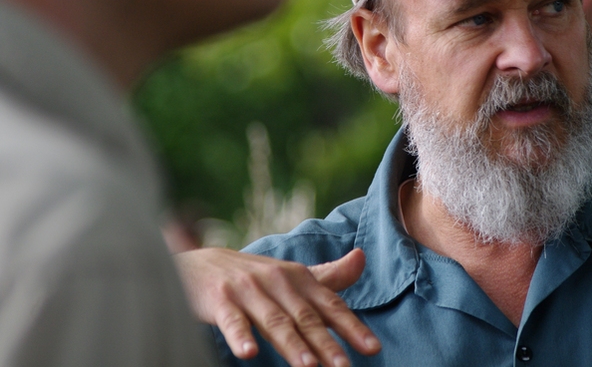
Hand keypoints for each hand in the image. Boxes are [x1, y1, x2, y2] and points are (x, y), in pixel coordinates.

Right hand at [175, 247, 380, 366]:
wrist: (198, 264)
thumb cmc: (252, 277)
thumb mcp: (291, 275)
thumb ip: (327, 276)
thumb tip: (361, 258)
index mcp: (298, 277)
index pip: (330, 305)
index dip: (351, 326)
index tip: (372, 348)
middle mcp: (277, 281)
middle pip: (306, 317)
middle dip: (327, 343)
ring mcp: (248, 290)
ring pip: (274, 321)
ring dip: (291, 344)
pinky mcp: (219, 299)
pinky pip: (231, 321)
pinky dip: (240, 336)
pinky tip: (248, 354)